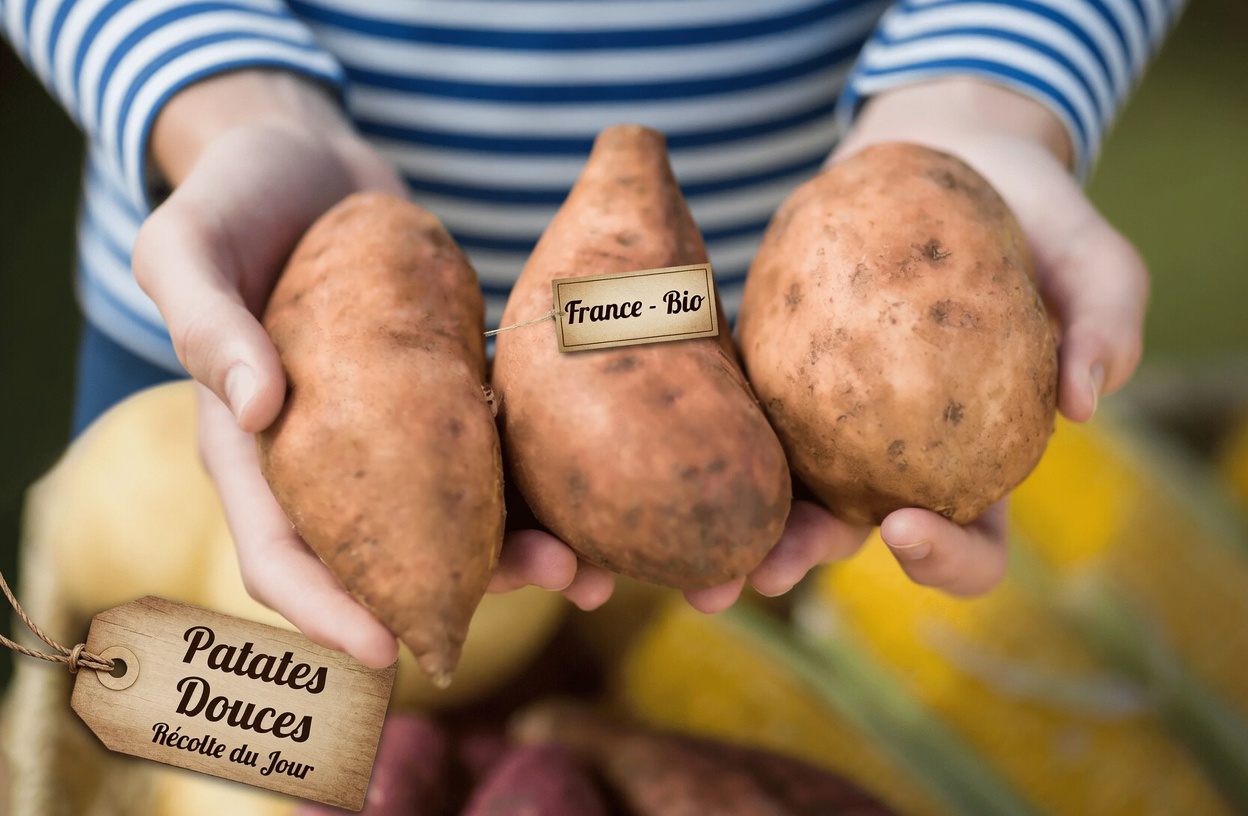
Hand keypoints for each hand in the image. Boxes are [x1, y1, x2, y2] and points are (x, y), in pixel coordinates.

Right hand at [135, 71, 616, 666]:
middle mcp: (324, 458)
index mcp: (248, 448)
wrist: (304, 160)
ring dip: (522, 550)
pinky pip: (491, 453)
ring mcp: (390, 433)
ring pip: (454, 519)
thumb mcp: (185, 247)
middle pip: (387, 557)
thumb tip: (254, 410)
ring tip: (592, 564)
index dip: (327, 612)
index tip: (388, 650)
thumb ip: (204, 322)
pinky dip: (536, 483)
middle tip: (549, 583)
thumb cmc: (230, 198)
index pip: (279, 556)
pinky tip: (593, 494)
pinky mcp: (442, 394)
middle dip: (466, 589)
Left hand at [724, 78, 1144, 603]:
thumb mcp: (1091, 256)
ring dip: (743, 519)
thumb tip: (1084, 403)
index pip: (972, 542)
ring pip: (784, 486)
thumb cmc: (1034, 215)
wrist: (949, 153)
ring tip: (705, 530)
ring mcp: (830, 415)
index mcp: (978, 458)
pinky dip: (711, 431)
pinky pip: (742, 408)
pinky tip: (668, 433)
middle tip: (768, 567)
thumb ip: (1106, 319)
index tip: (907, 525)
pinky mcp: (777, 366)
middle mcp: (898, 453)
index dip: (946, 560)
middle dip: (809, 559)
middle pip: (854, 532)